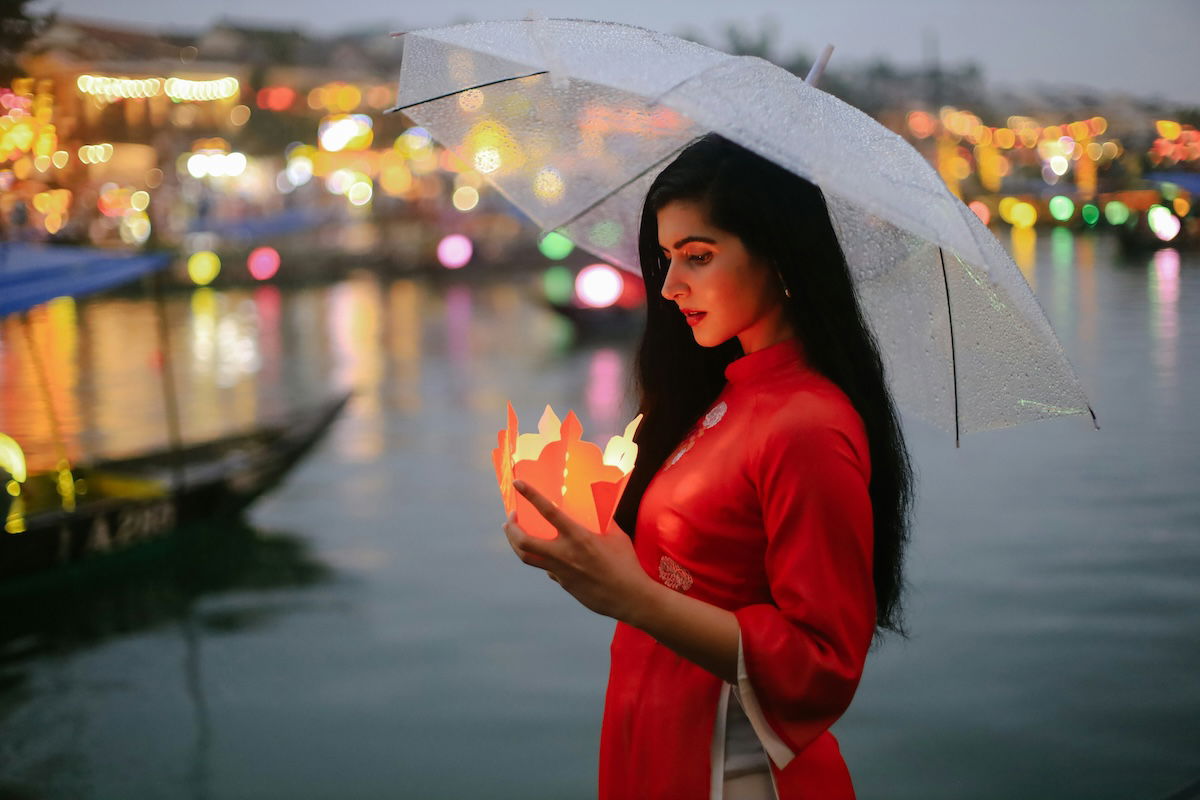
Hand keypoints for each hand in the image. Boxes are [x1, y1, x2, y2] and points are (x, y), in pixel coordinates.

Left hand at [502, 479, 653, 623]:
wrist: (629, 598)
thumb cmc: (626, 564)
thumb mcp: (617, 536)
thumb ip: (603, 521)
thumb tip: (599, 508)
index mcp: (578, 537)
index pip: (549, 512)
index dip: (531, 496)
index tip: (518, 483)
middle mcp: (564, 554)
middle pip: (523, 542)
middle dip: (511, 529)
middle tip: (510, 519)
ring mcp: (560, 572)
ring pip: (528, 558)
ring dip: (516, 544)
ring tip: (514, 534)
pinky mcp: (563, 584)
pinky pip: (548, 569)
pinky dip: (544, 560)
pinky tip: (549, 556)